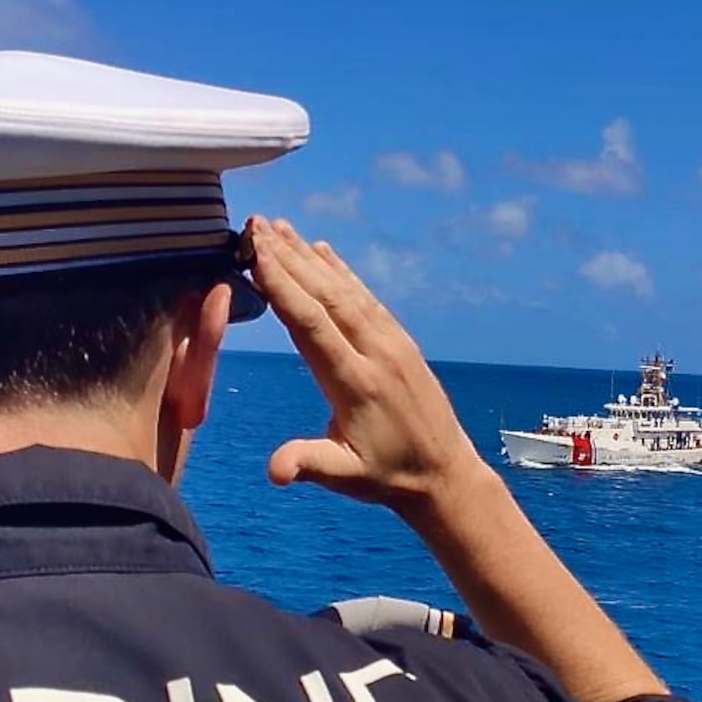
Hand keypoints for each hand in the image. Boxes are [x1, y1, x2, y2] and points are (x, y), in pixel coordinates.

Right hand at [245, 216, 489, 508]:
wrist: (446, 473)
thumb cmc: (390, 476)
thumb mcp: (347, 478)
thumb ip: (309, 465)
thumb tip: (274, 471)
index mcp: (355, 383)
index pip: (311, 324)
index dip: (281, 284)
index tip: (254, 250)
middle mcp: (376, 352)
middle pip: (325, 294)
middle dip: (287, 256)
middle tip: (254, 223)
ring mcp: (392, 342)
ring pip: (346, 289)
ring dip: (310, 256)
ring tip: (278, 227)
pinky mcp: (401, 341)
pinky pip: (366, 297)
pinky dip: (341, 271)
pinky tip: (321, 250)